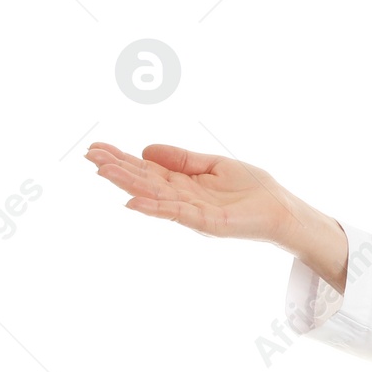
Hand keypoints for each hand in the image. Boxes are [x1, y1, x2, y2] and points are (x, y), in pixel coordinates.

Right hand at [85, 142, 302, 242]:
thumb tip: (146, 149)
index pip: (146, 169)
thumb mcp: (213, 165)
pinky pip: (176, 213)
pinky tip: (132, 200)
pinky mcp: (207, 222)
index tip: (97, 149)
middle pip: (144, 181)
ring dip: (128, 184)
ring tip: (103, 172)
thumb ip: (182, 159)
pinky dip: (153, 207)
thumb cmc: (252, 189)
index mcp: (183, 183)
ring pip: (154, 196)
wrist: (281, 209)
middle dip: (117, 169)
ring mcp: (192, 212)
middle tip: (89, 157)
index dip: (122, 159)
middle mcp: (182, 198)